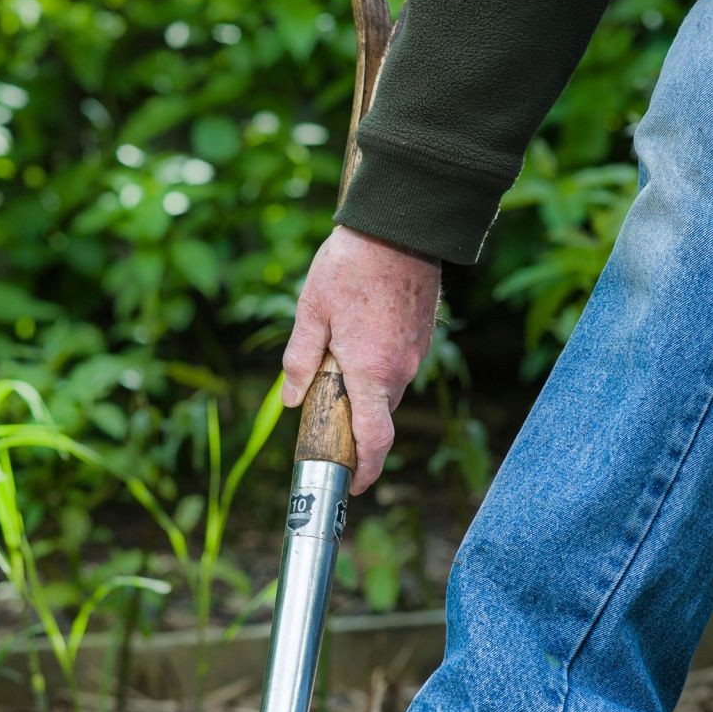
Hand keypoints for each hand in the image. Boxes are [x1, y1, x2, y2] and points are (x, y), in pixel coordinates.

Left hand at [282, 226, 440, 494]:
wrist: (399, 226)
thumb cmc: (350, 266)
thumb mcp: (311, 311)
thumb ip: (299, 360)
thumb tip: (290, 400)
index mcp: (371, 372)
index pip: (375, 439)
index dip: (365, 470)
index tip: (353, 486)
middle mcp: (400, 370)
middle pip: (378, 416)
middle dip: (354, 423)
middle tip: (325, 414)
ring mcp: (416, 354)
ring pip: (389, 391)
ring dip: (365, 391)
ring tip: (338, 363)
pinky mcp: (422, 337)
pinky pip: (399, 367)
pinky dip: (379, 368)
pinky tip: (360, 339)